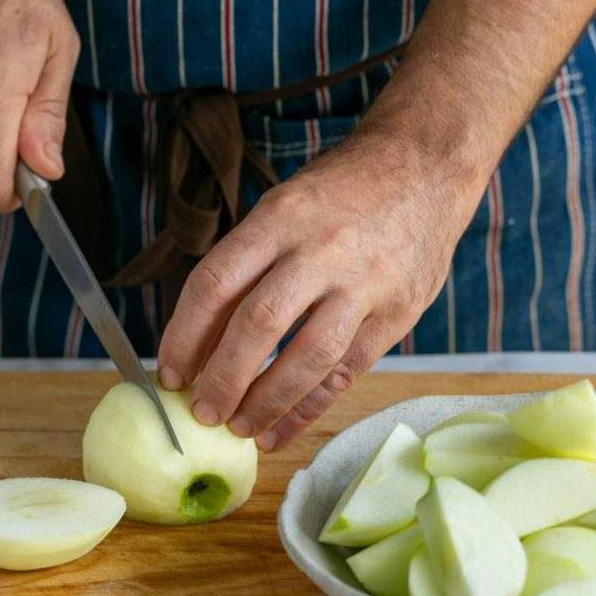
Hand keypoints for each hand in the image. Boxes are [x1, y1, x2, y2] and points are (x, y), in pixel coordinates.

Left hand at [157, 126, 479, 450]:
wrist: (426, 167)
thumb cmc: (340, 193)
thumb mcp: (284, 206)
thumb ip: (247, 265)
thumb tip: (201, 340)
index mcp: (280, 218)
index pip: (216, 283)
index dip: (184, 336)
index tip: (170, 373)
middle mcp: (320, 250)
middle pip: (258, 324)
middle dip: (223, 378)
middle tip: (203, 411)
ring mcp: (364, 284)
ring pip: (307, 357)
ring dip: (266, 402)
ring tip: (240, 429)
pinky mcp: (397, 313)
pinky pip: (345, 373)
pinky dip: (308, 408)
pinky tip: (281, 429)